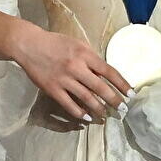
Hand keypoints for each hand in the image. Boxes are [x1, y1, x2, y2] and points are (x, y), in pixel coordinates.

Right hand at [12, 26, 132, 123]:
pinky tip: (87, 117)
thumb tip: (105, 74)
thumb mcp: (78, 44)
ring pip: (86, 98)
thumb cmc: (56, 43)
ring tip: (106, 115)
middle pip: (100, 88)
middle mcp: (76, 67)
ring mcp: (64, 79)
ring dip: (99, 109)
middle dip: (114, 100)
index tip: (131, 94)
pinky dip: (79, 112)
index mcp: (85, 55)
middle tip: (123, 109)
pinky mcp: (52, 89)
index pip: (109, 72)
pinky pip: (69, 104)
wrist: (30, 45)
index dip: (122, 84)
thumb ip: (91, 59)